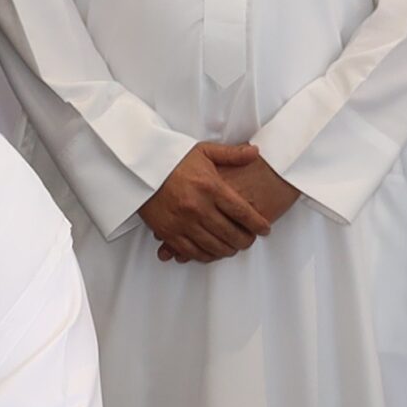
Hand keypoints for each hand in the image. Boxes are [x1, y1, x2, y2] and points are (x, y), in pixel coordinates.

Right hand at [154, 143, 298, 260]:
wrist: (141, 167)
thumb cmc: (173, 158)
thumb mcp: (204, 151)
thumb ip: (232, 155)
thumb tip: (255, 152)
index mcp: (211, 187)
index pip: (242, 212)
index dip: (257, 223)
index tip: (265, 228)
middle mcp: (199, 207)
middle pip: (231, 233)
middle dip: (245, 240)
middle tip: (250, 240)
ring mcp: (183, 222)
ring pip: (214, 246)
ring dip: (228, 250)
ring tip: (234, 247)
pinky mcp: (169, 232)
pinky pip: (192, 252)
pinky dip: (206, 255)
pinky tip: (213, 252)